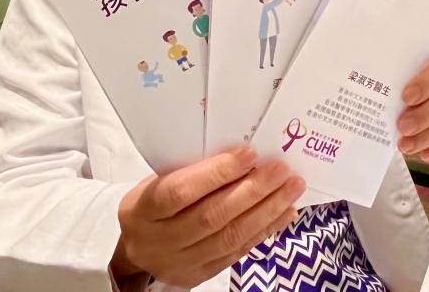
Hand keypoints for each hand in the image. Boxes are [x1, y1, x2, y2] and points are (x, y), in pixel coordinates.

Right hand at [111, 146, 305, 287]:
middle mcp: (160, 240)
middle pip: (211, 217)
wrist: (137, 247)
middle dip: (253, 191)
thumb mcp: (160, 179)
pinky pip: (238, 253)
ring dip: (267, 211)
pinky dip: (265, 230)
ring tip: (292, 188)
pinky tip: (285, 212)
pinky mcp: (200, 275)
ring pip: (229, 238)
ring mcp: (180, 262)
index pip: (180, 191)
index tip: (250, 153)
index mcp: (143, 208)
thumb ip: (193, 169)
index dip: (217, 173)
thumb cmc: (155, 202)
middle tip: (281, 170)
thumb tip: (245, 154)